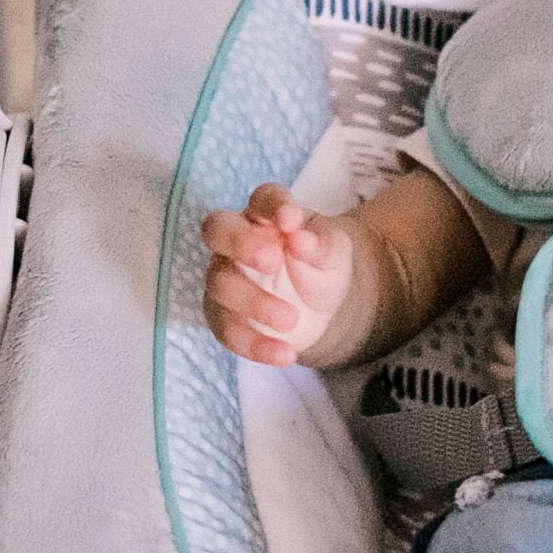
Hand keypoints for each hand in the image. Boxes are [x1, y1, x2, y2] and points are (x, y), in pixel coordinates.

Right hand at [201, 186, 355, 366]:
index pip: (262, 199)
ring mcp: (224, 278)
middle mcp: (236, 242)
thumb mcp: (335, 252)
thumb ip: (321, 242)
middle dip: (239, 243)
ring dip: (253, 302)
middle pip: (217, 230)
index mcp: (266, 216)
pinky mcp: (223, 317)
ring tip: (291, 319)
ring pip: (220, 284)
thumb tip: (301, 239)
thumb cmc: (320, 266)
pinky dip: (254, 344)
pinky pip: (227, 330)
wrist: (320, 309)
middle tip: (271, 260)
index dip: (272, 205)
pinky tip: (285, 354)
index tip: (291, 219)